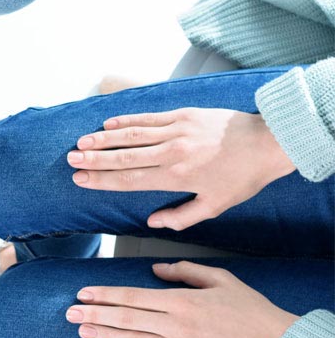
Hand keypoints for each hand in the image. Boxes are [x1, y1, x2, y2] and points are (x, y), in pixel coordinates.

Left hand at [66, 261, 297, 337]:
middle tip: (70, 313)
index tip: (84, 293)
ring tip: (82, 331)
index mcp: (182, 302)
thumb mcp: (220, 279)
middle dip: (95, 315)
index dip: (106, 295)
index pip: (133, 297)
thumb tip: (156, 268)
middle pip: (127, 320)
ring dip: (104, 337)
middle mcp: (177, 327)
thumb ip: (185, 271)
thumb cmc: (251, 311)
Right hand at [68, 108, 295, 230]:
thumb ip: (181, 217)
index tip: (80, 179)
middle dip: (93, 158)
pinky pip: (147, 117)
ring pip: (130, 134)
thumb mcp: (215, 206)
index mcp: (176, 177)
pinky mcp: (181, 114)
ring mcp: (175, 130)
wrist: (267, 142)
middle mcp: (170, 153)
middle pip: (123, 156)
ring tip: (81, 142)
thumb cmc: (243, 178)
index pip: (129, 180)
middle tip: (70, 160)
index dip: (101, 180)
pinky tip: (108, 123)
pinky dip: (125, 120)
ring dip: (103, 138)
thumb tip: (152, 222)